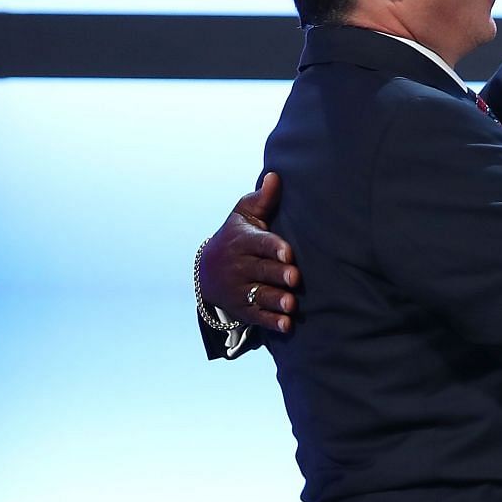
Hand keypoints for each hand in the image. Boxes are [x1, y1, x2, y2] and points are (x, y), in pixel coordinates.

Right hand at [199, 172, 299, 333]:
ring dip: (275, 300)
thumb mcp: (243, 217)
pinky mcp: (242, 309)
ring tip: (291, 304)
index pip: (259, 244)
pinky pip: (256, 317)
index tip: (288, 253)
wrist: (207, 271)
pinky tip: (286, 325)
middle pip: (261, 271)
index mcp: (242, 241)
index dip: (273, 248)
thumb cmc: (236, 237)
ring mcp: (239, 289)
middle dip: (277, 275)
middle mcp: (239, 266)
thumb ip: (261, 200)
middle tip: (294, 278)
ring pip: (259, 295)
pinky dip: (271, 322)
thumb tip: (275, 176)